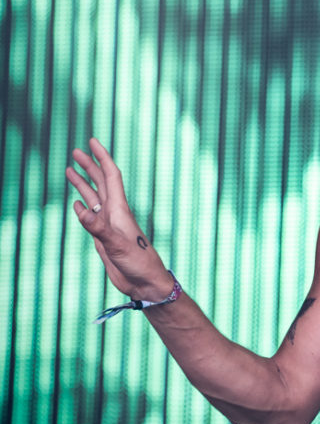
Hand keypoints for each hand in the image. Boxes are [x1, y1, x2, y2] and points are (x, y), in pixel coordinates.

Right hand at [66, 138, 169, 301]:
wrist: (145, 282)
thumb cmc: (138, 262)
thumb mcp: (117, 244)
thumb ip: (98, 228)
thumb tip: (80, 209)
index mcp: (119, 209)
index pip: (110, 176)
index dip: (102, 157)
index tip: (93, 141)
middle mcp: (114, 213)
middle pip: (100, 183)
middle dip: (89, 165)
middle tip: (76, 151)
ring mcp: (109, 225)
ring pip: (94, 198)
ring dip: (83, 184)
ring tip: (69, 170)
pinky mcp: (104, 238)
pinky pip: (92, 217)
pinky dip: (83, 208)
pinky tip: (77, 205)